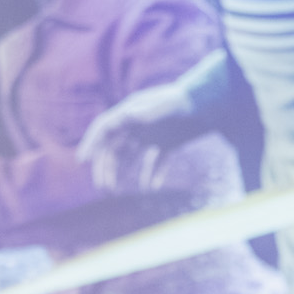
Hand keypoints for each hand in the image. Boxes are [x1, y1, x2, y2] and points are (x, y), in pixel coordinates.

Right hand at [76, 80, 194, 191]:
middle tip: (103, 189)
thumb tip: (127, 117)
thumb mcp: (169, 104)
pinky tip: (151, 187)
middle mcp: (138, 124)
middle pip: (113, 147)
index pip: (104, 128)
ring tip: (116, 193)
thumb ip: (150, 111)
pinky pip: (155, 162)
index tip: (82, 161)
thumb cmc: (188, 100)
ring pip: (129, 157)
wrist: (212, 100)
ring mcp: (152, 134)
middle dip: (105, 168)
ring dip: (121, 174)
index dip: (91, 143)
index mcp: (132, 112)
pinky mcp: (167, 143)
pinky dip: (152, 174)